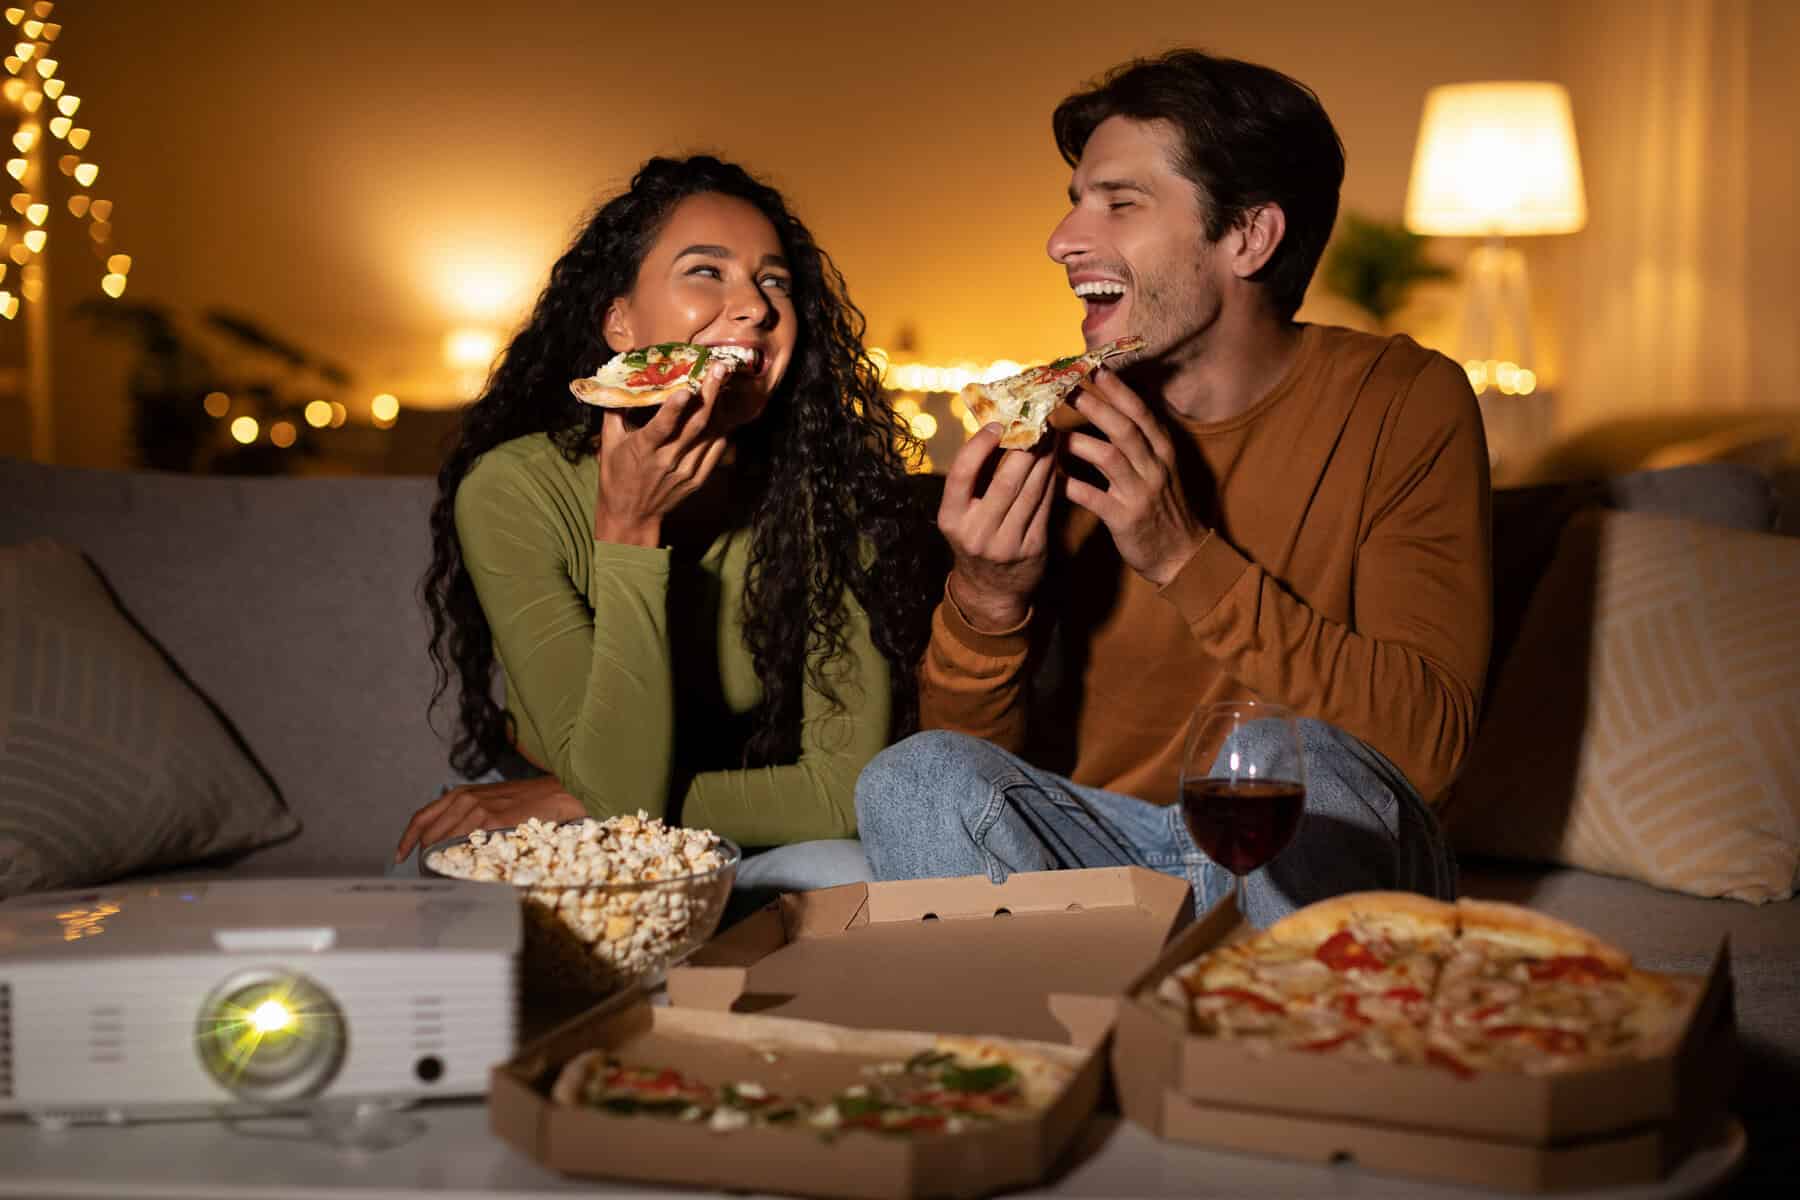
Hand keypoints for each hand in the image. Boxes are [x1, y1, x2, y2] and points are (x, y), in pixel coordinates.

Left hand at [393, 774, 584, 863]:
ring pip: (445, 843)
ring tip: (447, 875)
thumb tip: (448, 839)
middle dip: (426, 856)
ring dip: (443, 861)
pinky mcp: (492, 822)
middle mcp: (464, 799)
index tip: (400, 856)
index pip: (422, 817)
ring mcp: (477, 810)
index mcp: (460, 794)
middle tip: (429, 872)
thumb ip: (465, 814)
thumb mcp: (487, 800)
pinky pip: (467, 846)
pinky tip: (465, 868)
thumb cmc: (524, 800)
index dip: (408, 839)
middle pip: (430, 835)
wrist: (554, 795)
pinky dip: (462, 859)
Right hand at [593, 360, 735, 545]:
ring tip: (724, 381)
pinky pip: (716, 450)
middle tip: (720, 369)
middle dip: (710, 394)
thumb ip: (615, 412)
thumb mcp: (609, 443)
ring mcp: (686, 471)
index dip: (674, 408)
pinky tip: (724, 410)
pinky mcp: (698, 479)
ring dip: (720, 407)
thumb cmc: (617, 475)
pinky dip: (722, 429)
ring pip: (710, 435)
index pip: (662, 427)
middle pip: (695, 425)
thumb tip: (618, 381)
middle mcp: (668, 460)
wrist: (631, 515)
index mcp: (643, 449)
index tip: (687, 388)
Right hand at [937, 424, 1057, 629]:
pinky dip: (1052, 479)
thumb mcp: (961, 513)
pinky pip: (1045, 506)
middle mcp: (976, 533)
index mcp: (951, 518)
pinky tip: (1055, 460)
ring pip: (1031, 491)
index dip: (979, 446)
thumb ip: (974, 477)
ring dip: (1044, 458)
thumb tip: (996, 427)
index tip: (997, 423)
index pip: (962, 474)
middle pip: (1005, 480)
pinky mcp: (1032, 549)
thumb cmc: (975, 537)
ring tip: (1051, 434)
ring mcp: (1006, 544)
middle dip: (1025, 446)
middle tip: (1037, 420)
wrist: (990, 590)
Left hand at [1061, 368, 1206, 586]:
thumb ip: (1141, 438)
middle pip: (1123, 428)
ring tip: (1051, 432)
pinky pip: (1094, 497)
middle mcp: (1155, 467)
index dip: (1116, 389)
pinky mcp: (1126, 519)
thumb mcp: (1161, 467)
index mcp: (1163, 450)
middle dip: (1093, 405)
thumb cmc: (1162, 506)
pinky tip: (1050, 475)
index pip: (1140, 412)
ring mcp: (1141, 493)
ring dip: (1078, 442)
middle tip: (1065, 389)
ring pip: (1109, 457)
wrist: (1180, 555)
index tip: (1093, 368)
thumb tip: (1111, 403)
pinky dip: (1070, 484)